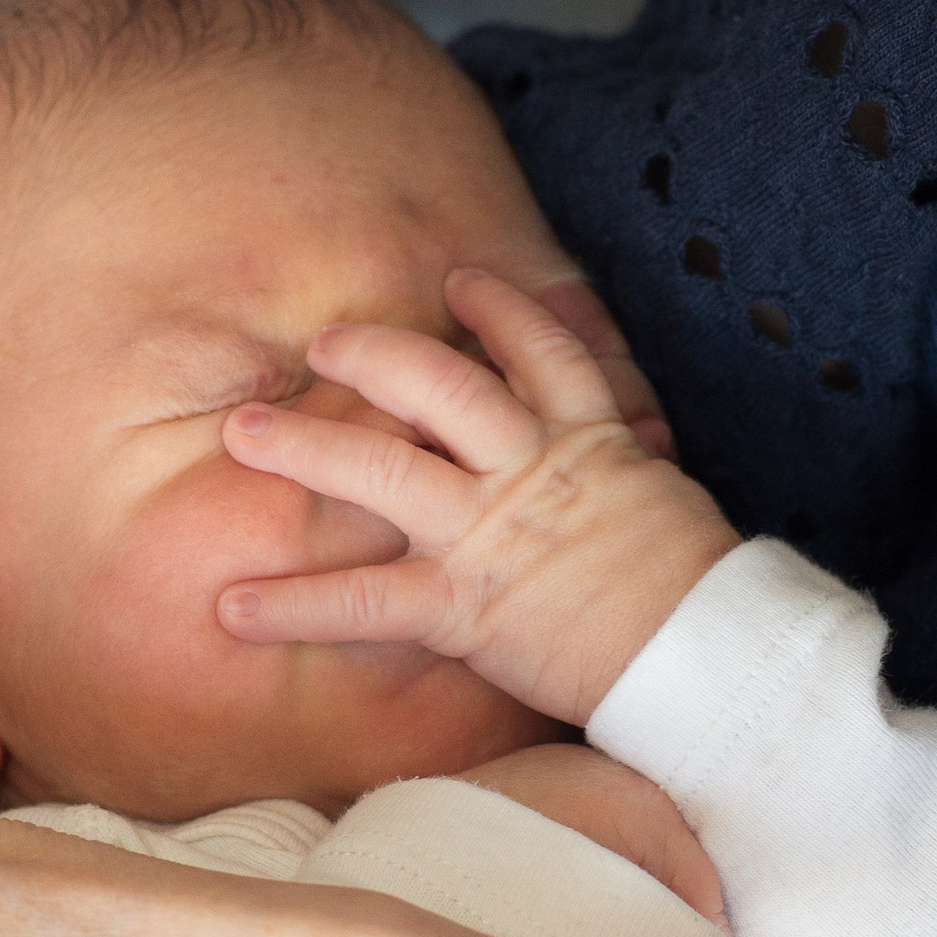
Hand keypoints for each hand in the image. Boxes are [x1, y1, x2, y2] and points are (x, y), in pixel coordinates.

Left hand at [217, 267, 738, 729]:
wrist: (704, 655)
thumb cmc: (696, 593)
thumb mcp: (665, 506)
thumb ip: (619, 480)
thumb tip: (612, 476)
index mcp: (588, 441)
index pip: (542, 351)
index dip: (499, 311)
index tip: (460, 281)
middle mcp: (526, 470)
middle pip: (439, 385)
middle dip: (373, 356)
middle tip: (321, 343)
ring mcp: (486, 533)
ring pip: (382, 468)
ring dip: (305, 446)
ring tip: (243, 432)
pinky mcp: (461, 605)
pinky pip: (362, 602)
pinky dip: (293, 607)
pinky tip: (232, 609)